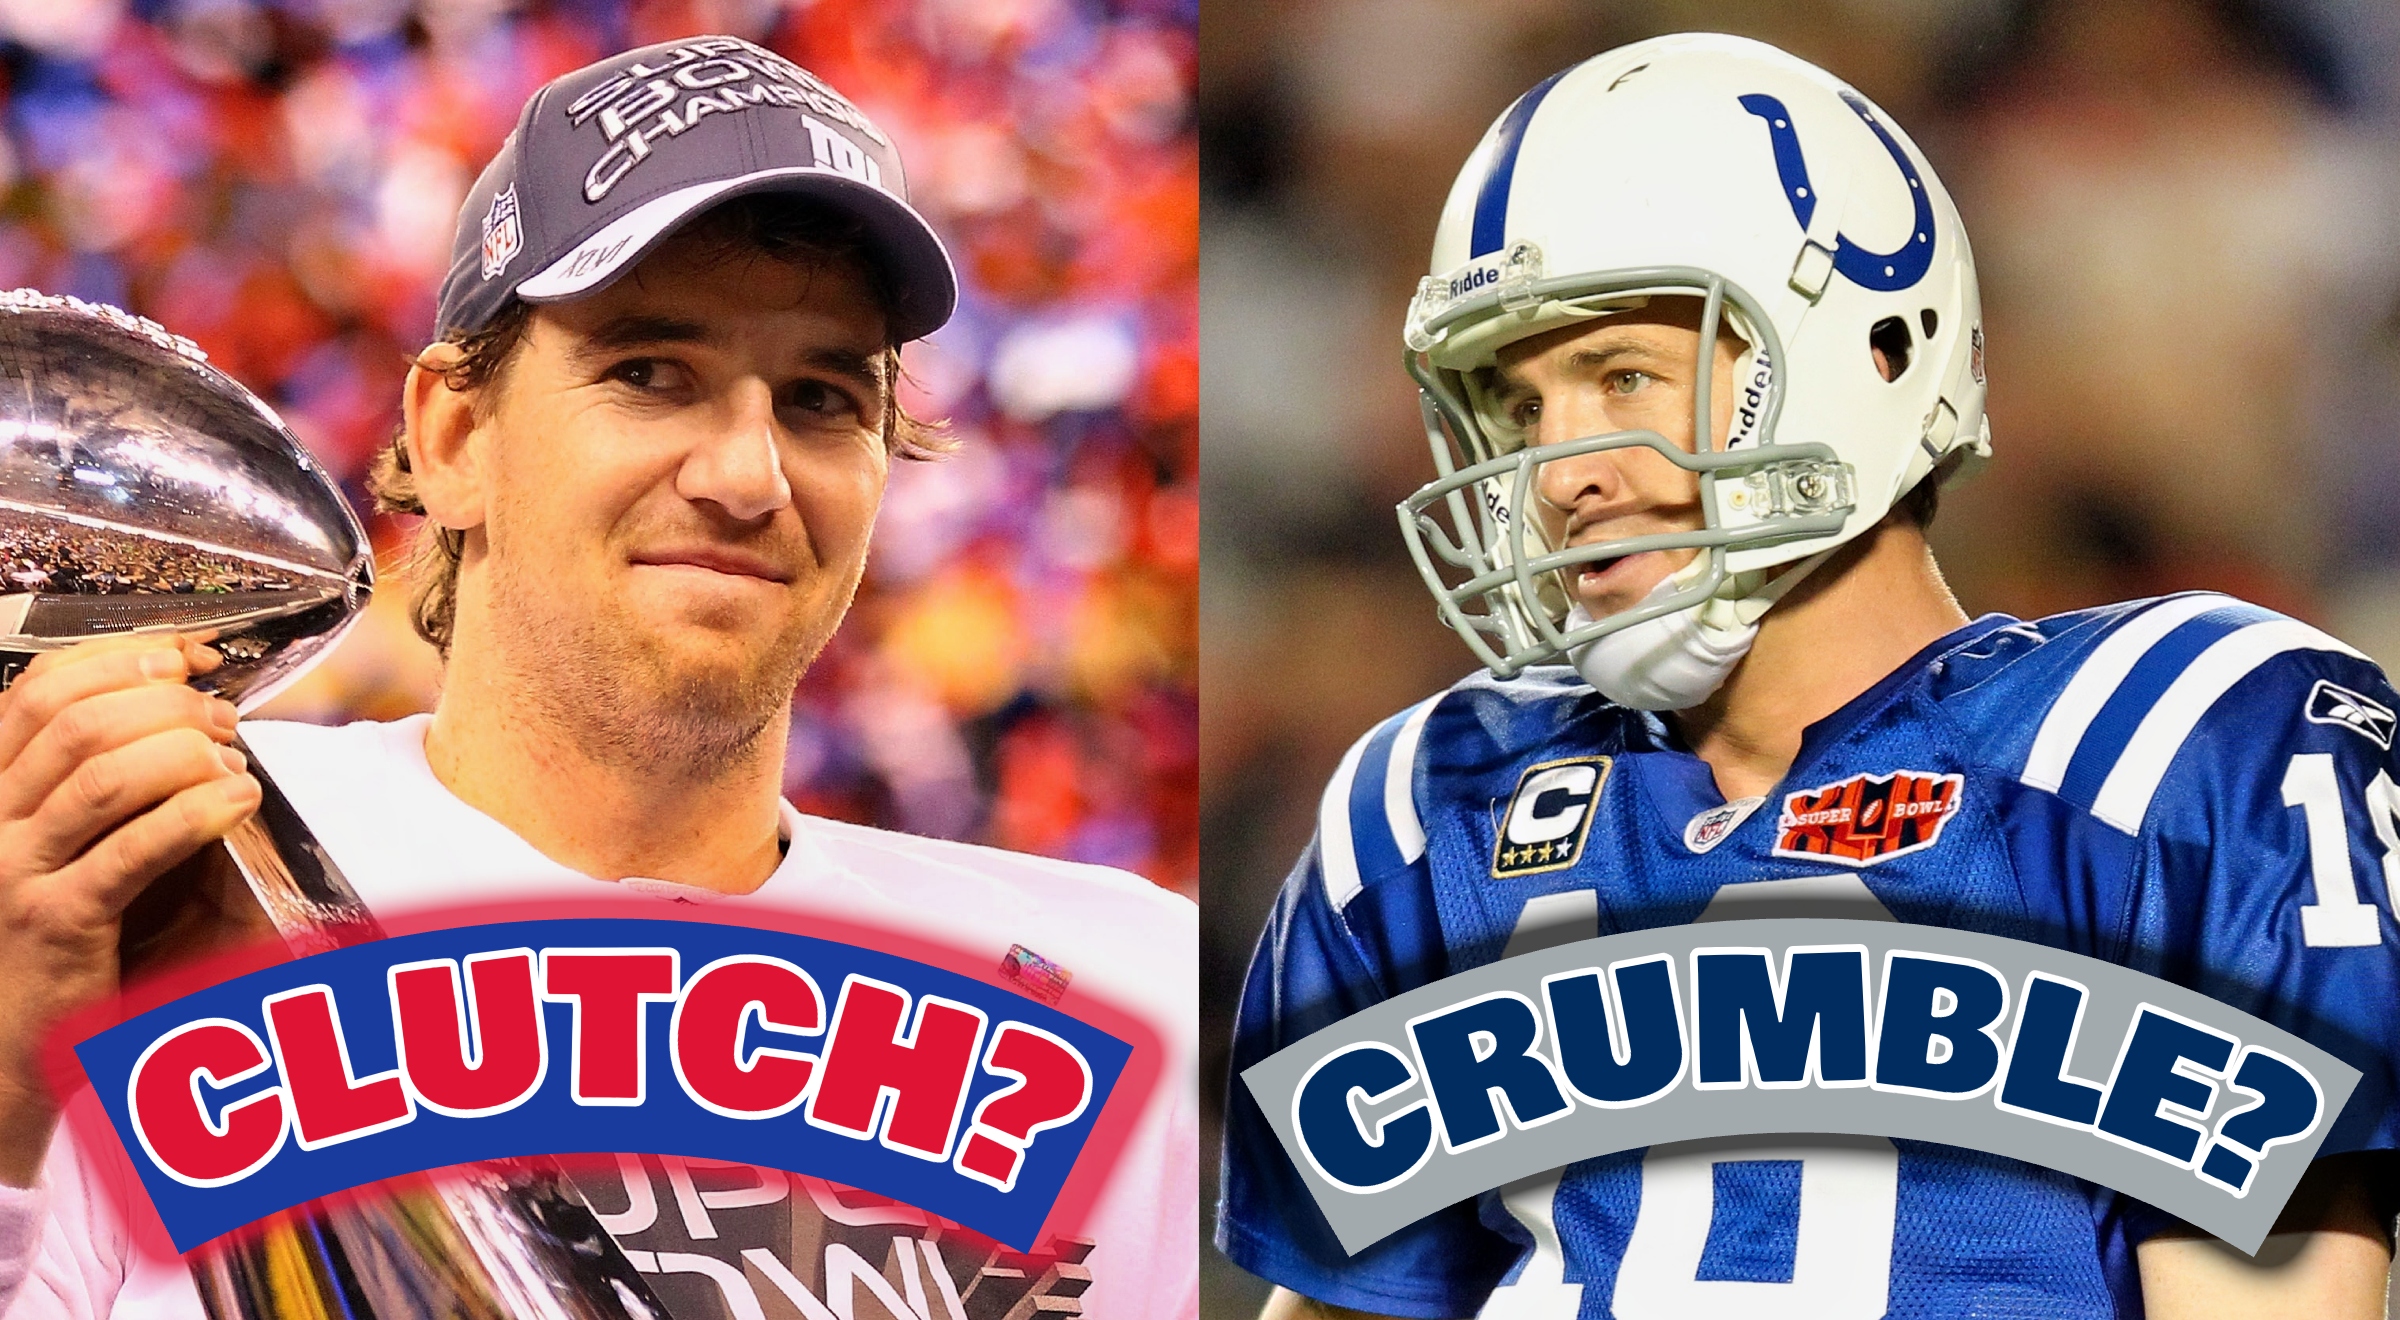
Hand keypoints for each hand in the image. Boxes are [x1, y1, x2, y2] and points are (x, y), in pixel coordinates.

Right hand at [0, 634, 260, 1186]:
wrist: (3, 1043)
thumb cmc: (53, 935)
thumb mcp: (65, 845)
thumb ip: (105, 785)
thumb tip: (194, 716)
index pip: (40, 691)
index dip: (121, 658)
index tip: (190, 654)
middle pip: (78, 722)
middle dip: (165, 702)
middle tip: (222, 718)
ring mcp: (16, 872)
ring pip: (101, 775)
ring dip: (184, 751)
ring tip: (233, 760)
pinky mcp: (56, 924)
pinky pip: (131, 849)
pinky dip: (194, 813)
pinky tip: (237, 801)